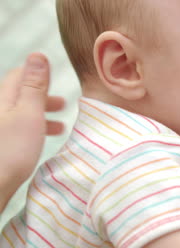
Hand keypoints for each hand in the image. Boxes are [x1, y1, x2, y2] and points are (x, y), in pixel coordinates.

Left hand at [0, 53, 64, 211]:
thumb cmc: (11, 151)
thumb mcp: (29, 114)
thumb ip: (35, 86)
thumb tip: (37, 55)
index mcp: (4, 98)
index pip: (20, 75)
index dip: (39, 74)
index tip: (57, 78)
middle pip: (20, 95)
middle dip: (43, 97)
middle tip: (64, 105)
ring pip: (21, 114)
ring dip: (41, 116)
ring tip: (60, 127)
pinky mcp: (0, 144)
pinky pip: (19, 130)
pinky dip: (34, 130)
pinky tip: (42, 142)